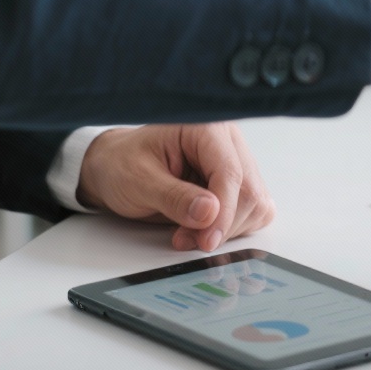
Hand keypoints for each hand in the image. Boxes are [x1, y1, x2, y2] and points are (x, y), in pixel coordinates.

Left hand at [77, 123, 275, 251]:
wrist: (115, 166)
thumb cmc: (122, 164)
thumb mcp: (138, 181)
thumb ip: (173, 197)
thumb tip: (209, 212)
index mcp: (205, 128)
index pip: (230, 172)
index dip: (223, 212)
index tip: (207, 240)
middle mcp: (228, 141)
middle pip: (249, 191)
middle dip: (222, 225)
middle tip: (187, 239)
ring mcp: (236, 161)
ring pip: (255, 204)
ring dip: (226, 229)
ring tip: (188, 232)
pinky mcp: (238, 183)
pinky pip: (255, 210)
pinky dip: (234, 228)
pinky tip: (206, 228)